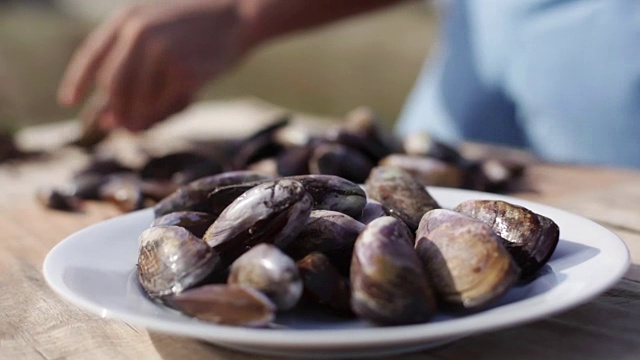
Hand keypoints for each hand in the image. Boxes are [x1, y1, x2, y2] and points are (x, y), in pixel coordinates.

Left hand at [58, 0, 253, 130]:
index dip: (78, 81)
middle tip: (123, 127)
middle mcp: (139, 34)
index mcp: (128, 20)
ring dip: (143, 117)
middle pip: (113, 86)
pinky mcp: (184, 72)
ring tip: (155, 118)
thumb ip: (131, 68)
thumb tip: (106, 118)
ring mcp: (161, 52)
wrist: (239, 17)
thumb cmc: (198, 28)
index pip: (93, 55)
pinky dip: (169, 111)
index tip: (69, 102)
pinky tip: (186, 100)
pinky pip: (166, 105)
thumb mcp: (158, 33)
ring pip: (139, 101)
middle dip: (116, 112)